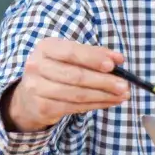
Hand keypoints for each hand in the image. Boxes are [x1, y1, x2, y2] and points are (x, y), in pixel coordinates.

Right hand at [3, 38, 128, 132]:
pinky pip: (74, 107)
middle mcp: (37, 66)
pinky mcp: (41, 107)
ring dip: (103, 96)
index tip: (113, 64)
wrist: (29, 96)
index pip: (72, 52)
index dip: (93, 58)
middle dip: (104, 82)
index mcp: (46, 48)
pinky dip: (96, 105)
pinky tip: (110, 102)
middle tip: (125, 86)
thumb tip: (119, 59)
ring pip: (76, 94)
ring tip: (122, 95)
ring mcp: (36, 88)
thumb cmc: (57, 70)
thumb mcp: (71, 57)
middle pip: (76, 76)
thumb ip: (95, 55)